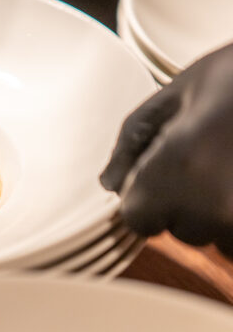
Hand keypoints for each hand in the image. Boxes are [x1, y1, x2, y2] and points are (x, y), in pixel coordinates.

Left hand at [100, 43, 232, 255]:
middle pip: (181, 229)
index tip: (168, 166)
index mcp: (179, 166)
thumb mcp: (177, 92)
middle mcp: (216, 204)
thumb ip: (132, 142)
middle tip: (216, 153)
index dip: (147, 192)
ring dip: (222, 211)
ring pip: (219, 239)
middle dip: (189, 199)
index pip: (137, 218)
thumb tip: (109, 185)